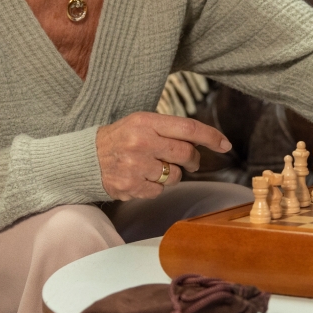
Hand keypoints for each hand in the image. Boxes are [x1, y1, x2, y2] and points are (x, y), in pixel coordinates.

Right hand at [96, 112, 231, 199]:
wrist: (87, 158)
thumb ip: (171, 129)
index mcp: (146, 122)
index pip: (188, 128)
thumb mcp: (142, 122)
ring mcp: (135, 166)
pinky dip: (156, 187)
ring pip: (175, 175)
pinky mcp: (130, 186)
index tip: (225, 144)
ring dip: (171, 174)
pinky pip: (159, 191)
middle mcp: (141, 142)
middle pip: (186, 154)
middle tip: (189, 160)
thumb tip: (205, 140)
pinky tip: (142, 178)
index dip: (211, 137)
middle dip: (193, 159)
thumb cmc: (122, 138)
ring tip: (154, 167)